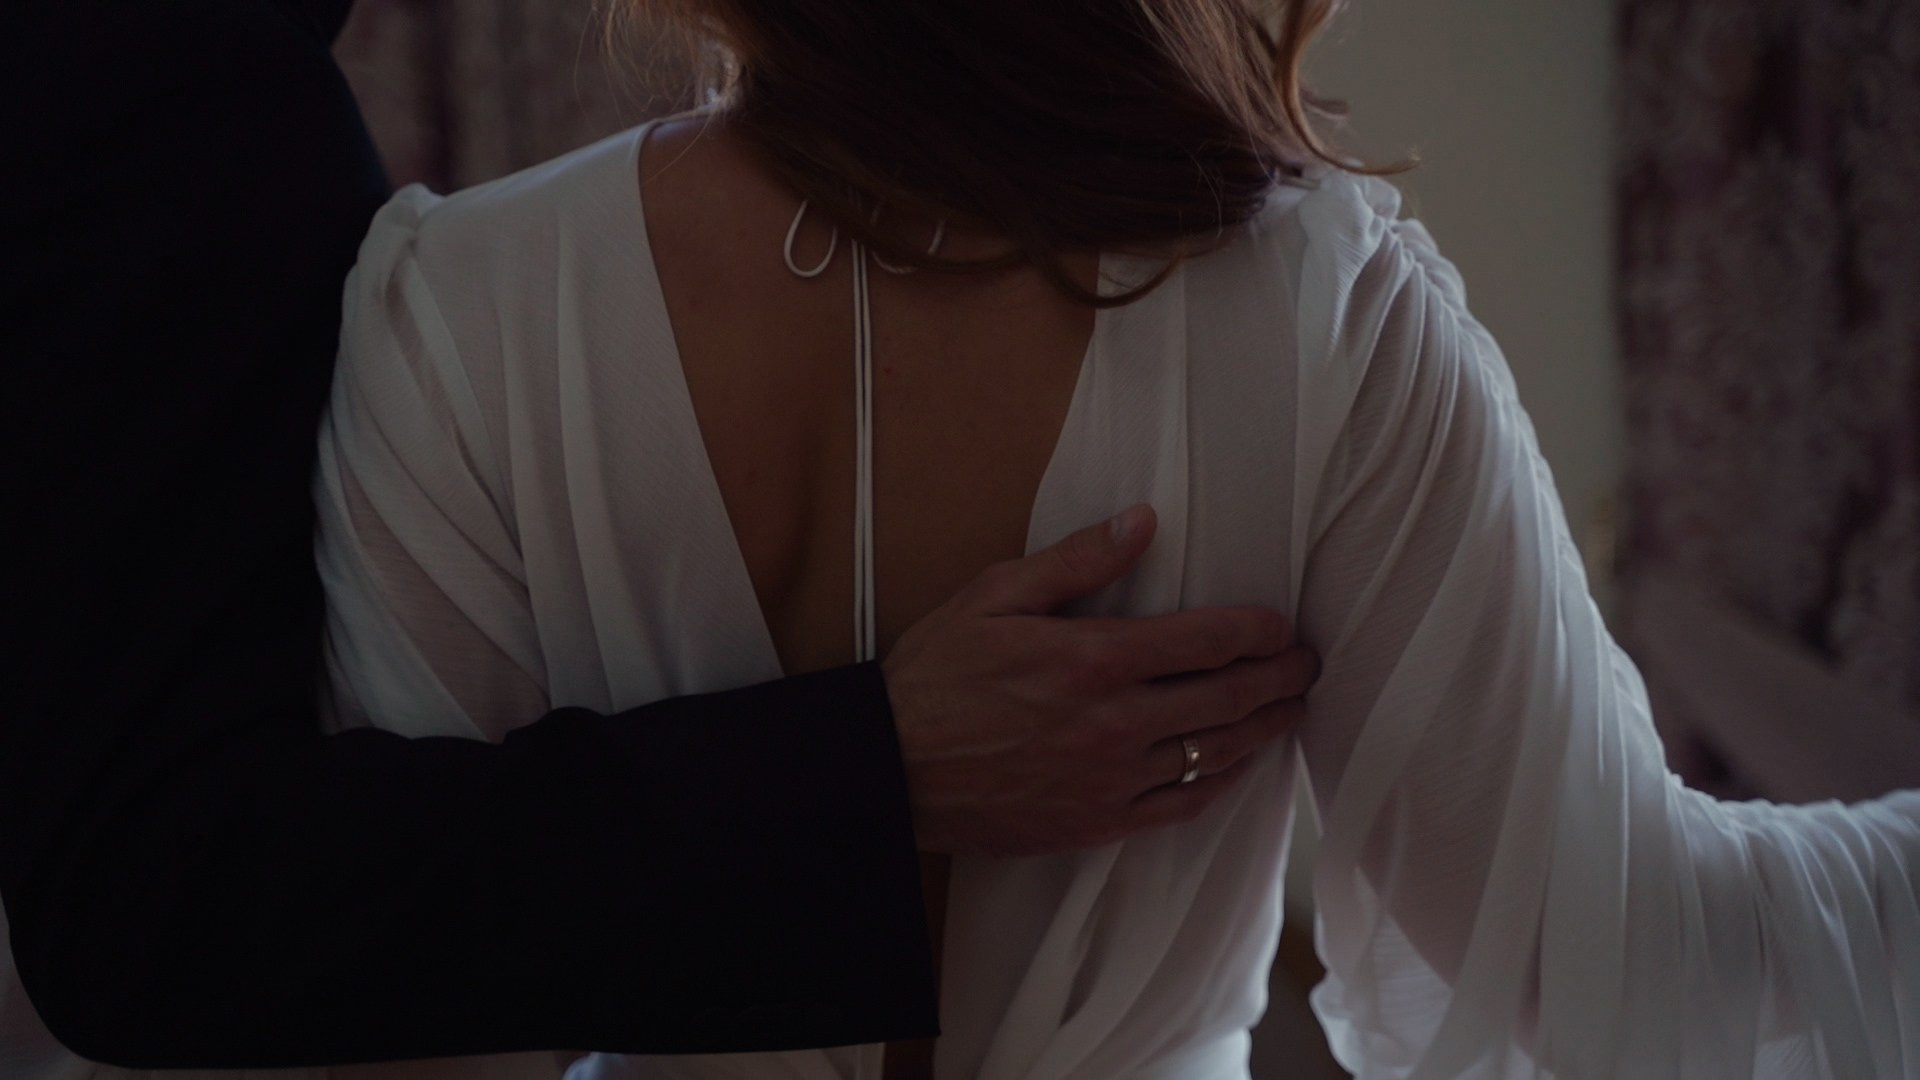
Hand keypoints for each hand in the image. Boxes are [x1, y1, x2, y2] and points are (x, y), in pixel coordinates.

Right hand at [882, 504, 1319, 855]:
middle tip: (1308, 665)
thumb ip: (1075, 561)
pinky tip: (1234, 767)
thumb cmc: (935, 675)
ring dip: (1262, 729)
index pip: (1206, 640)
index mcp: (1093, 658)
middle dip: (1279, 678)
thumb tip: (1141, 522)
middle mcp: (1114, 722)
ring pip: (1213, 753)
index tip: (1283, 624)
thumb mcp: (995, 595)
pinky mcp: (1097, 824)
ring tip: (1289, 711)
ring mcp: (1110, 780)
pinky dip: (1218, 783)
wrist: (889, 767)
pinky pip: (1180, 806)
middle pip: (1226, 698)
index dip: (1257, 630)